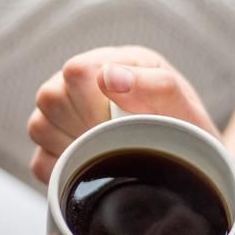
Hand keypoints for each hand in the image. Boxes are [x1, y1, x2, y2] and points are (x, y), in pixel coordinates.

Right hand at [27, 46, 217, 182]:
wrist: (195, 165)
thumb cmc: (190, 132)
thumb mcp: (185, 109)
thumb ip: (155, 86)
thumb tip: (108, 76)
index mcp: (117, 62)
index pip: (76, 72)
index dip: (93, 104)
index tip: (119, 125)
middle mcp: (86, 83)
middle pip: (50, 98)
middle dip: (83, 128)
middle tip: (116, 142)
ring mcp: (67, 114)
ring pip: (38, 126)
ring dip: (73, 147)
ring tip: (108, 153)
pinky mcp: (57, 147)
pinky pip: (39, 161)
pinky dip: (64, 171)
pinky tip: (93, 169)